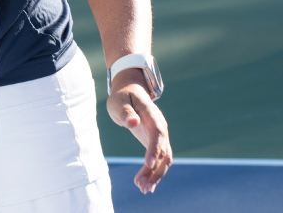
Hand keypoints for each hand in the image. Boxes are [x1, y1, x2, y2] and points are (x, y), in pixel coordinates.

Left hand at [107, 70, 171, 193]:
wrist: (131, 92)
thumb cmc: (122, 96)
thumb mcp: (119, 101)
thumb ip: (126, 111)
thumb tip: (133, 121)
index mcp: (152, 115)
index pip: (157, 133)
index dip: (154, 148)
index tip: (148, 163)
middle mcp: (160, 127)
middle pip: (163, 151)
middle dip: (154, 170)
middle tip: (142, 186)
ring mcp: (160, 136)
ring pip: (164, 159)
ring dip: (155, 175)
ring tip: (143, 189)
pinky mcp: (156, 143)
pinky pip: (159, 160)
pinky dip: (154, 172)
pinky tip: (146, 184)